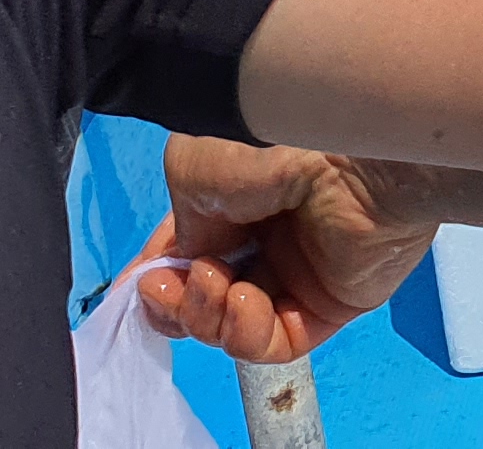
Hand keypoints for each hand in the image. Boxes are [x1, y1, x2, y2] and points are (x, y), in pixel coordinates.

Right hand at [134, 138, 439, 364]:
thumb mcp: (195, 168)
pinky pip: (276, 341)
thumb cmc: (271, 141)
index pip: (190, 251)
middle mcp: (270, 235)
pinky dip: (245, 332)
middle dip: (176, 300)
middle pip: (206, 296)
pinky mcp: (332, 304)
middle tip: (165, 286)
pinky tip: (242, 300)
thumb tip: (189, 262)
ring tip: (215, 281)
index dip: (159, 275)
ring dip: (205, 315)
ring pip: (233, 326)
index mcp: (240, 196)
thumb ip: (180, 225)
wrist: (348, 149)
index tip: (134, 287)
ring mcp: (301, 272)